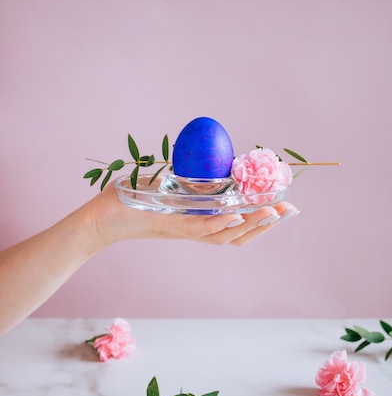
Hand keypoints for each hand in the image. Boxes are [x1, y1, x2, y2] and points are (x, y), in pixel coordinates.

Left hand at [83, 182, 299, 247]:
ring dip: (252, 225)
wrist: (98, 219)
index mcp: (196, 220)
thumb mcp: (163, 185)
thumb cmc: (128, 201)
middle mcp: (194, 229)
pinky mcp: (170, 226)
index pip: (236, 224)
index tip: (281, 205)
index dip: (260, 218)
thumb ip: (184, 177)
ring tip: (274, 214)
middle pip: (239, 235)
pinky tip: (239, 216)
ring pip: (226, 234)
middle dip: (266, 224)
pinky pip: (202, 228)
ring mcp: (184, 230)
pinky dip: (222, 224)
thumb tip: (203, 160)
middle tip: (290, 210)